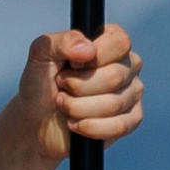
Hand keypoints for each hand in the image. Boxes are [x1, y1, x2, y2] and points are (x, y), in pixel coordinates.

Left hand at [14, 22, 141, 164]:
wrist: (36, 120)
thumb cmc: (41, 84)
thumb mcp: (41, 55)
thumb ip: (62, 42)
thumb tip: (89, 50)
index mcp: (112, 42)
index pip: (119, 43)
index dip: (91, 59)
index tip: (69, 65)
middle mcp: (128, 65)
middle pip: (114, 76)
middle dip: (78, 87)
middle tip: (62, 87)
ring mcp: (132, 92)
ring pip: (114, 103)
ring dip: (78, 108)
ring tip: (63, 105)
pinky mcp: (131, 120)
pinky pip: (120, 126)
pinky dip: (90, 127)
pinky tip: (75, 124)